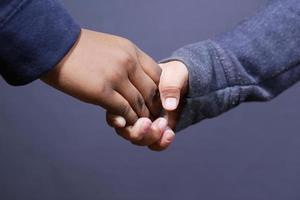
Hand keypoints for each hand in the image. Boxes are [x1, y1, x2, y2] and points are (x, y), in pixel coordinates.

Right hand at [41, 29, 161, 124]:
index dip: (159, 91)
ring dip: (141, 117)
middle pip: (151, 91)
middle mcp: (128, 62)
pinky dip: (128, 120)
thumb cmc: (80, 49)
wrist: (54, 45)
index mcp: (131, 50)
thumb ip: (126, 61)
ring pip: (139, 104)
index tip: (154, 102)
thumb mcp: (111, 48)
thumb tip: (135, 78)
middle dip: (153, 108)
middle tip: (151, 118)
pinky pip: (124, 110)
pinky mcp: (102, 91)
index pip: (158, 74)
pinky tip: (125, 123)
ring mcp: (116, 76)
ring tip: (140, 124)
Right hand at [107, 61, 188, 150]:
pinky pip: (154, 144)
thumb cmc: (174, 75)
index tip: (122, 122)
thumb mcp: (174, 75)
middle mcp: (131, 112)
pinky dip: (161, 143)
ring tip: (163, 124)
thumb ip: (171, 86)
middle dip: (136, 132)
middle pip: (124, 130)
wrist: (185, 85)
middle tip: (148, 123)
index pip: (114, 111)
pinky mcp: (156, 132)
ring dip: (149, 137)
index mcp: (127, 96)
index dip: (115, 119)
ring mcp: (143, 124)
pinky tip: (170, 134)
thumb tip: (169, 106)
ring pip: (137, 140)